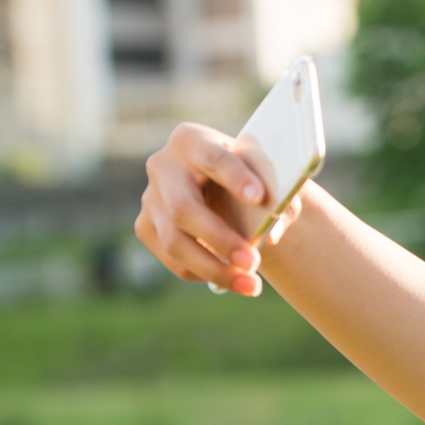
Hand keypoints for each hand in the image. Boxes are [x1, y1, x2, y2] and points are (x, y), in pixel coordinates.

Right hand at [136, 122, 304, 296]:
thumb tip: (272, 234)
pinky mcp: (145, 226)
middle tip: (253, 261)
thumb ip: (278, 195)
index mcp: (191, 140)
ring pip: (174, 241)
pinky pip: (171, 258)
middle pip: (184, 208)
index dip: (236, 178)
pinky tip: (231, 279)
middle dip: (220, 239)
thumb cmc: (249, 173)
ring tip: (251, 285)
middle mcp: (162, 166)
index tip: (260, 199)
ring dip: (214, 269)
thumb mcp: (265, 171)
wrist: (222, 183)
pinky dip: (203, 273)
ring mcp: (149, 198)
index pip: (213, 158)